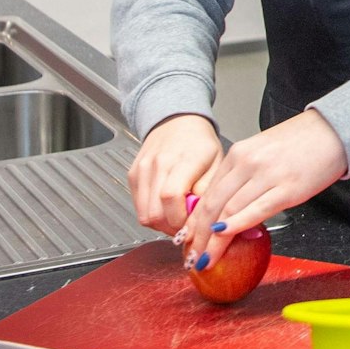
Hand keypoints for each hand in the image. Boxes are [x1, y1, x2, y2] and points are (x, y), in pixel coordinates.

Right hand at [126, 113, 221, 233]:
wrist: (177, 121)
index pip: (171, 197)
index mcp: (183, 159)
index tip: (192, 224)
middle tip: (186, 225)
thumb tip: (199, 218)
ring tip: (176, 216)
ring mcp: (142, 170)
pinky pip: (138, 208)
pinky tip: (166, 208)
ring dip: (161, 224)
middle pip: (155, 213)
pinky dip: (152, 215)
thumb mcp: (217, 163)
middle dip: (172, 228)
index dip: (180, 219)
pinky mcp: (132, 176)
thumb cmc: (200, 143)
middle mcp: (158, 164)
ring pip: (144, 215)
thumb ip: (208, 191)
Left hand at [181, 109, 347, 270]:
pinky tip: (225, 239)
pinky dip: (236, 227)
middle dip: (198, 236)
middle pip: (212, 205)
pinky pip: (255, 211)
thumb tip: (228, 212)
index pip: (207, 193)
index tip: (187, 240)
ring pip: (229, 212)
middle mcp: (247, 163)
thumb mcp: (262, 153)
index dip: (194, 222)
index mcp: (238, 154)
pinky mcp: (287, 189)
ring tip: (205, 259)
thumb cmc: (300, 143)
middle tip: (191, 257)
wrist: (333, 130)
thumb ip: (243, 179)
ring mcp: (266, 176)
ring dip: (214, 241)